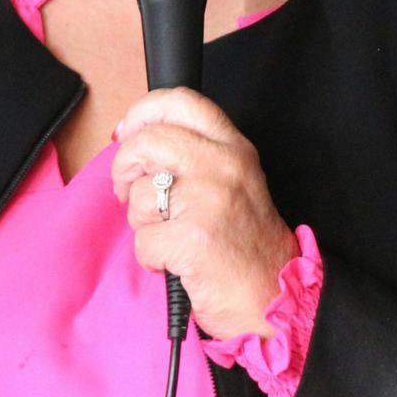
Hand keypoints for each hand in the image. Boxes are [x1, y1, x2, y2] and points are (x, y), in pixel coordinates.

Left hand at [111, 89, 299, 339]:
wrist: (273, 294)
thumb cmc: (244, 241)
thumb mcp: (232, 179)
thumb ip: (193, 153)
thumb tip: (133, 137)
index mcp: (232, 147)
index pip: (181, 101)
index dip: (143, 112)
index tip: (127, 132)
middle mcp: (223, 165)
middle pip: (147, 141)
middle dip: (123, 167)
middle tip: (127, 190)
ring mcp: (209, 200)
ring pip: (139, 195)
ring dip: (142, 222)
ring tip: (169, 235)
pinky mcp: (193, 239)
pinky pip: (143, 241)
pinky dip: (150, 257)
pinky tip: (174, 260)